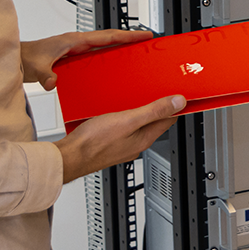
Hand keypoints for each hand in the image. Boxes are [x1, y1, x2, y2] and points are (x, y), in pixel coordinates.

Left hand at [20, 29, 149, 90]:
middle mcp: (78, 42)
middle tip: (147, 42)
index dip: (126, 36)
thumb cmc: (27, 57)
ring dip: (120, 47)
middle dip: (129, 39)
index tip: (143, 35)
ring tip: (135, 54)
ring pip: (105, 46)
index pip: (107, 36)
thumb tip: (53, 83)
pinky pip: (97, 55)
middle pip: (110, 38)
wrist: (18, 58)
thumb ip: (46, 76)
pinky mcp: (75, 57)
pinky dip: (108, 57)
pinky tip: (113, 67)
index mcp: (75, 40)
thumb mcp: (37, 68)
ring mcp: (77, 49)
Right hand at [54, 94, 186, 182]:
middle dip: (157, 108)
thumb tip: (178, 103)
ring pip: (137, 126)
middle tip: (159, 92)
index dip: (175, 106)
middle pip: (153, 123)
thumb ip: (153, 111)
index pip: (168, 120)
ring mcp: (122, 146)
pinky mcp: (109, 144)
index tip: (179, 95)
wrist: (69, 157)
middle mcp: (136, 145)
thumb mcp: (128, 120)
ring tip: (138, 98)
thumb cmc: (94, 142)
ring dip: (140, 112)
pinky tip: (116, 112)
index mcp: (144, 139)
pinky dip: (124, 118)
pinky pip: (123, 129)